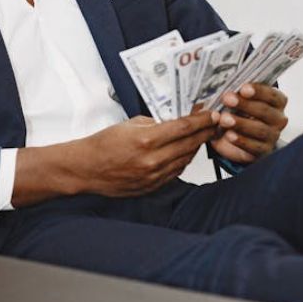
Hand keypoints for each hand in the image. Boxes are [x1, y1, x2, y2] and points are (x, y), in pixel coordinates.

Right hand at [75, 111, 216, 196]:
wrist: (87, 169)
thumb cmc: (103, 144)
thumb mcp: (129, 124)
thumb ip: (155, 123)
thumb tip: (174, 120)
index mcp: (146, 140)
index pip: (184, 128)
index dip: (202, 120)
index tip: (212, 115)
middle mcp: (153, 160)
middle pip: (189, 144)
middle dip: (205, 132)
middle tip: (215, 124)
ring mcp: (154, 176)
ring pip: (186, 160)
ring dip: (196, 147)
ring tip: (202, 136)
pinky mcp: (152, 187)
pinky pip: (176, 172)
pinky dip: (183, 161)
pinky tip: (186, 152)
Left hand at [208, 83, 287, 164]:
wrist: (231, 136)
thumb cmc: (238, 111)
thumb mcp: (238, 99)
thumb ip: (238, 93)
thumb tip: (228, 88)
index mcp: (277, 102)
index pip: (272, 95)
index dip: (258, 91)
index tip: (243, 88)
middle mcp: (278, 119)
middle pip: (264, 111)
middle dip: (245, 105)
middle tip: (227, 99)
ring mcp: (273, 136)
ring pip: (260, 129)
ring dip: (240, 123)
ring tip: (224, 119)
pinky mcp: (264, 150)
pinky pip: (254, 146)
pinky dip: (241, 141)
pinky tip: (229, 135)